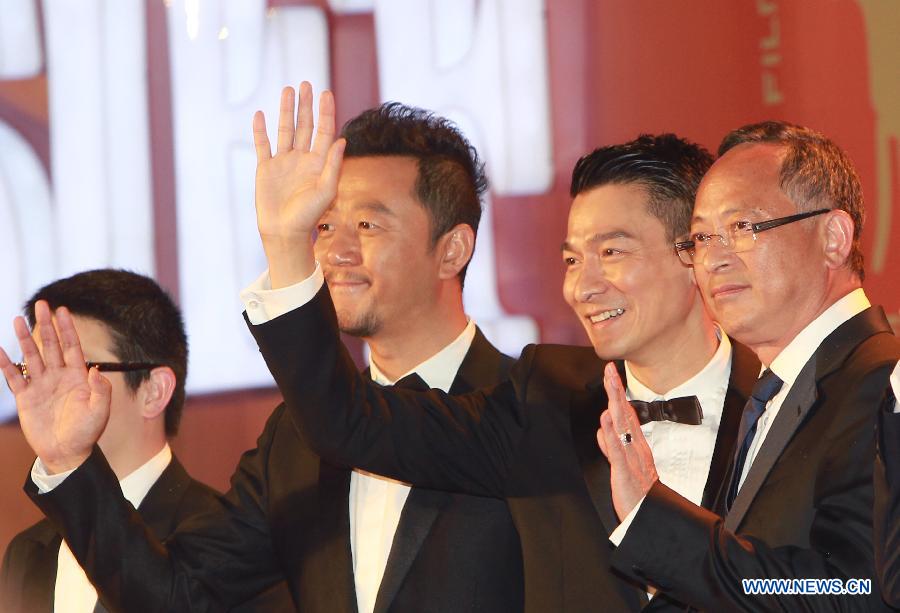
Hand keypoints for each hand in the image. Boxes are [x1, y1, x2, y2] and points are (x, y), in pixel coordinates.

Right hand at [0, 301, 110, 473]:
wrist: (67, 452)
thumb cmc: (87, 432)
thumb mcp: (100, 411)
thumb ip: (100, 390)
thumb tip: (94, 369)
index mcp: (78, 376)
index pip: (72, 346)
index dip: (67, 328)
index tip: (62, 309)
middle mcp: (59, 376)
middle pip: (51, 346)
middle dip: (45, 325)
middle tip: (41, 304)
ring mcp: (41, 385)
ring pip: (31, 357)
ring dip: (25, 339)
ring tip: (17, 320)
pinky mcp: (26, 398)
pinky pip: (14, 378)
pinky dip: (6, 365)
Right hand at [253, 82, 345, 287]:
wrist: (284, 232)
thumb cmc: (309, 216)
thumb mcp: (326, 191)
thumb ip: (334, 166)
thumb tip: (342, 140)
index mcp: (319, 163)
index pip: (324, 132)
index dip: (325, 113)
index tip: (326, 93)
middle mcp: (302, 159)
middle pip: (305, 126)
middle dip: (306, 105)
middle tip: (306, 84)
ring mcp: (284, 162)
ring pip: (285, 130)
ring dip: (286, 111)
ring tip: (287, 90)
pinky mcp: (266, 168)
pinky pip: (263, 145)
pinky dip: (261, 130)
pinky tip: (260, 115)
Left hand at [597, 362, 658, 520]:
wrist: (650, 518)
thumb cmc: (637, 492)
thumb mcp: (623, 464)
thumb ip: (611, 445)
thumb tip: (602, 428)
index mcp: (636, 444)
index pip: (626, 412)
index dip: (618, 392)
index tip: (612, 373)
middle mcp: (635, 447)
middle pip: (625, 413)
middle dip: (616, 389)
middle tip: (610, 368)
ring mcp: (631, 457)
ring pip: (622, 425)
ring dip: (615, 403)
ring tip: (610, 384)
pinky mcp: (624, 471)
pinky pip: (618, 450)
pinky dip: (611, 434)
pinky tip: (606, 419)